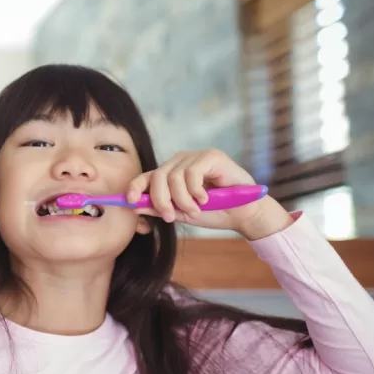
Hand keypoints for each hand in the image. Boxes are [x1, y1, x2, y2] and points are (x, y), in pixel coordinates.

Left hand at [126, 149, 292, 239]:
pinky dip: (195, 191)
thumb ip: (160, 208)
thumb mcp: (182, 213)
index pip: (146, 176)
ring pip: (174, 177)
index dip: (135, 186)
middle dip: (160, 200)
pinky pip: (192, 173)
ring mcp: (196, 156)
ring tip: (196, 210)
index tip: (130, 201)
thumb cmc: (214, 212)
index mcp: (171, 174)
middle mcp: (181, 161)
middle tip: (171, 217)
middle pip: (158, 177)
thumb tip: (135, 206)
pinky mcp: (211, 156)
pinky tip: (206, 198)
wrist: (243, 214)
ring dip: (182, 200)